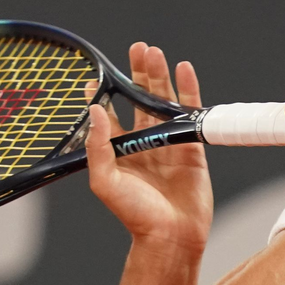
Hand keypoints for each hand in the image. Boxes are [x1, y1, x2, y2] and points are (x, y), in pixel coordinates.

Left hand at [85, 44, 212, 255]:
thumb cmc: (134, 214)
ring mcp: (167, 142)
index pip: (109, 117)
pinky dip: (188, 90)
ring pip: (163, 101)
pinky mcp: (190, 146)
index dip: (103, 96)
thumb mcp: (105, 182)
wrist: (170, 235)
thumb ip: (99, 146)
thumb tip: (93, 111)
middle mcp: (142, 143)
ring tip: (154, 52)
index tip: (97, 79)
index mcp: (118, 152)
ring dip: (159, 76)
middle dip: (137, 74)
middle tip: (137, 49)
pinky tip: (183, 69)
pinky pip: (190, 113)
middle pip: (139, 100)